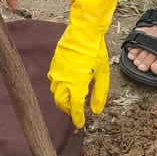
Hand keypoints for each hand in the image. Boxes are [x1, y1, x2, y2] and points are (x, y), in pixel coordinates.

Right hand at [47, 0, 116, 127]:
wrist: (83, 31)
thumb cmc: (95, 50)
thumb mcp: (103, 73)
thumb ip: (99, 93)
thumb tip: (96, 109)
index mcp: (76, 84)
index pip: (75, 108)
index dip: (77, 118)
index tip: (79, 124)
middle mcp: (63, 80)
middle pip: (61, 103)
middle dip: (68, 110)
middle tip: (76, 112)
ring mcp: (56, 72)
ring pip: (55, 93)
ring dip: (62, 99)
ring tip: (71, 100)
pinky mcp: (53, 64)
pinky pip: (53, 81)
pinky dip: (59, 87)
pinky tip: (66, 85)